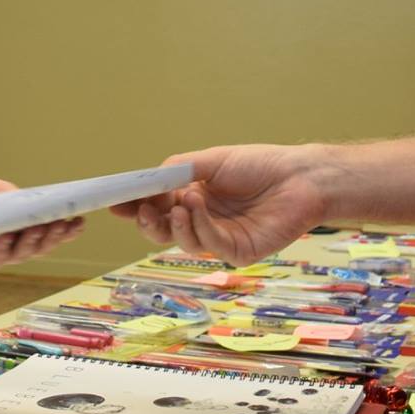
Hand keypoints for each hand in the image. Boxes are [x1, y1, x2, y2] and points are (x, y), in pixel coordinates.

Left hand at [0, 175, 84, 270]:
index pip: (50, 230)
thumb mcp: (5, 194)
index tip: (80, 221)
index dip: (66, 229)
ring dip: (35, 242)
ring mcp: (0, 254)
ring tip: (40, 229)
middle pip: (42, 246)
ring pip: (26, 254)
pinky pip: (1, 258)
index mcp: (22, 224)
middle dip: (56, 237)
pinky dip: (5, 247)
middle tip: (63, 225)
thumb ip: (26, 206)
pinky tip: (5, 237)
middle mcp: (14, 241)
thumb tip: (49, 211)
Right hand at [113, 145, 328, 264]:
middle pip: (163, 231)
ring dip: (175, 222)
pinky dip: (198, 225)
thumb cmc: (259, 165)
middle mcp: (202, 220)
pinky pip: (209, 243)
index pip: (157, 207)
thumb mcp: (210, 161)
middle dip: (147, 222)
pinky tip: (197, 206)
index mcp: (193, 198)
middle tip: (141, 210)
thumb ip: (178, 170)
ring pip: (182, 241)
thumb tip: (148, 182)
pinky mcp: (237, 252)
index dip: (135, 207)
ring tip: (181, 202)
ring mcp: (219, 239)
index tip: (114, 203)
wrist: (300, 178)